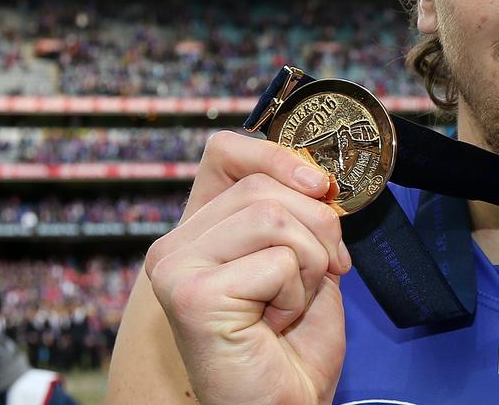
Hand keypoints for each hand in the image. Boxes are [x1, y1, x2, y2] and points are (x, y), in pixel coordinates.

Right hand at [145, 132, 350, 404]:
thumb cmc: (293, 347)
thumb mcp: (304, 260)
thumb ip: (299, 213)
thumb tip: (318, 176)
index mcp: (199, 231)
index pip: (227, 152)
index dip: (280, 157)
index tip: (322, 187)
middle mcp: (176, 246)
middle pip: (264, 185)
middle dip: (317, 228)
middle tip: (319, 276)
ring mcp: (177, 268)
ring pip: (275, 217)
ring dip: (309, 264)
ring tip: (289, 304)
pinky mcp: (193, 295)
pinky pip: (278, 261)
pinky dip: (296, 295)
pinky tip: (272, 325)